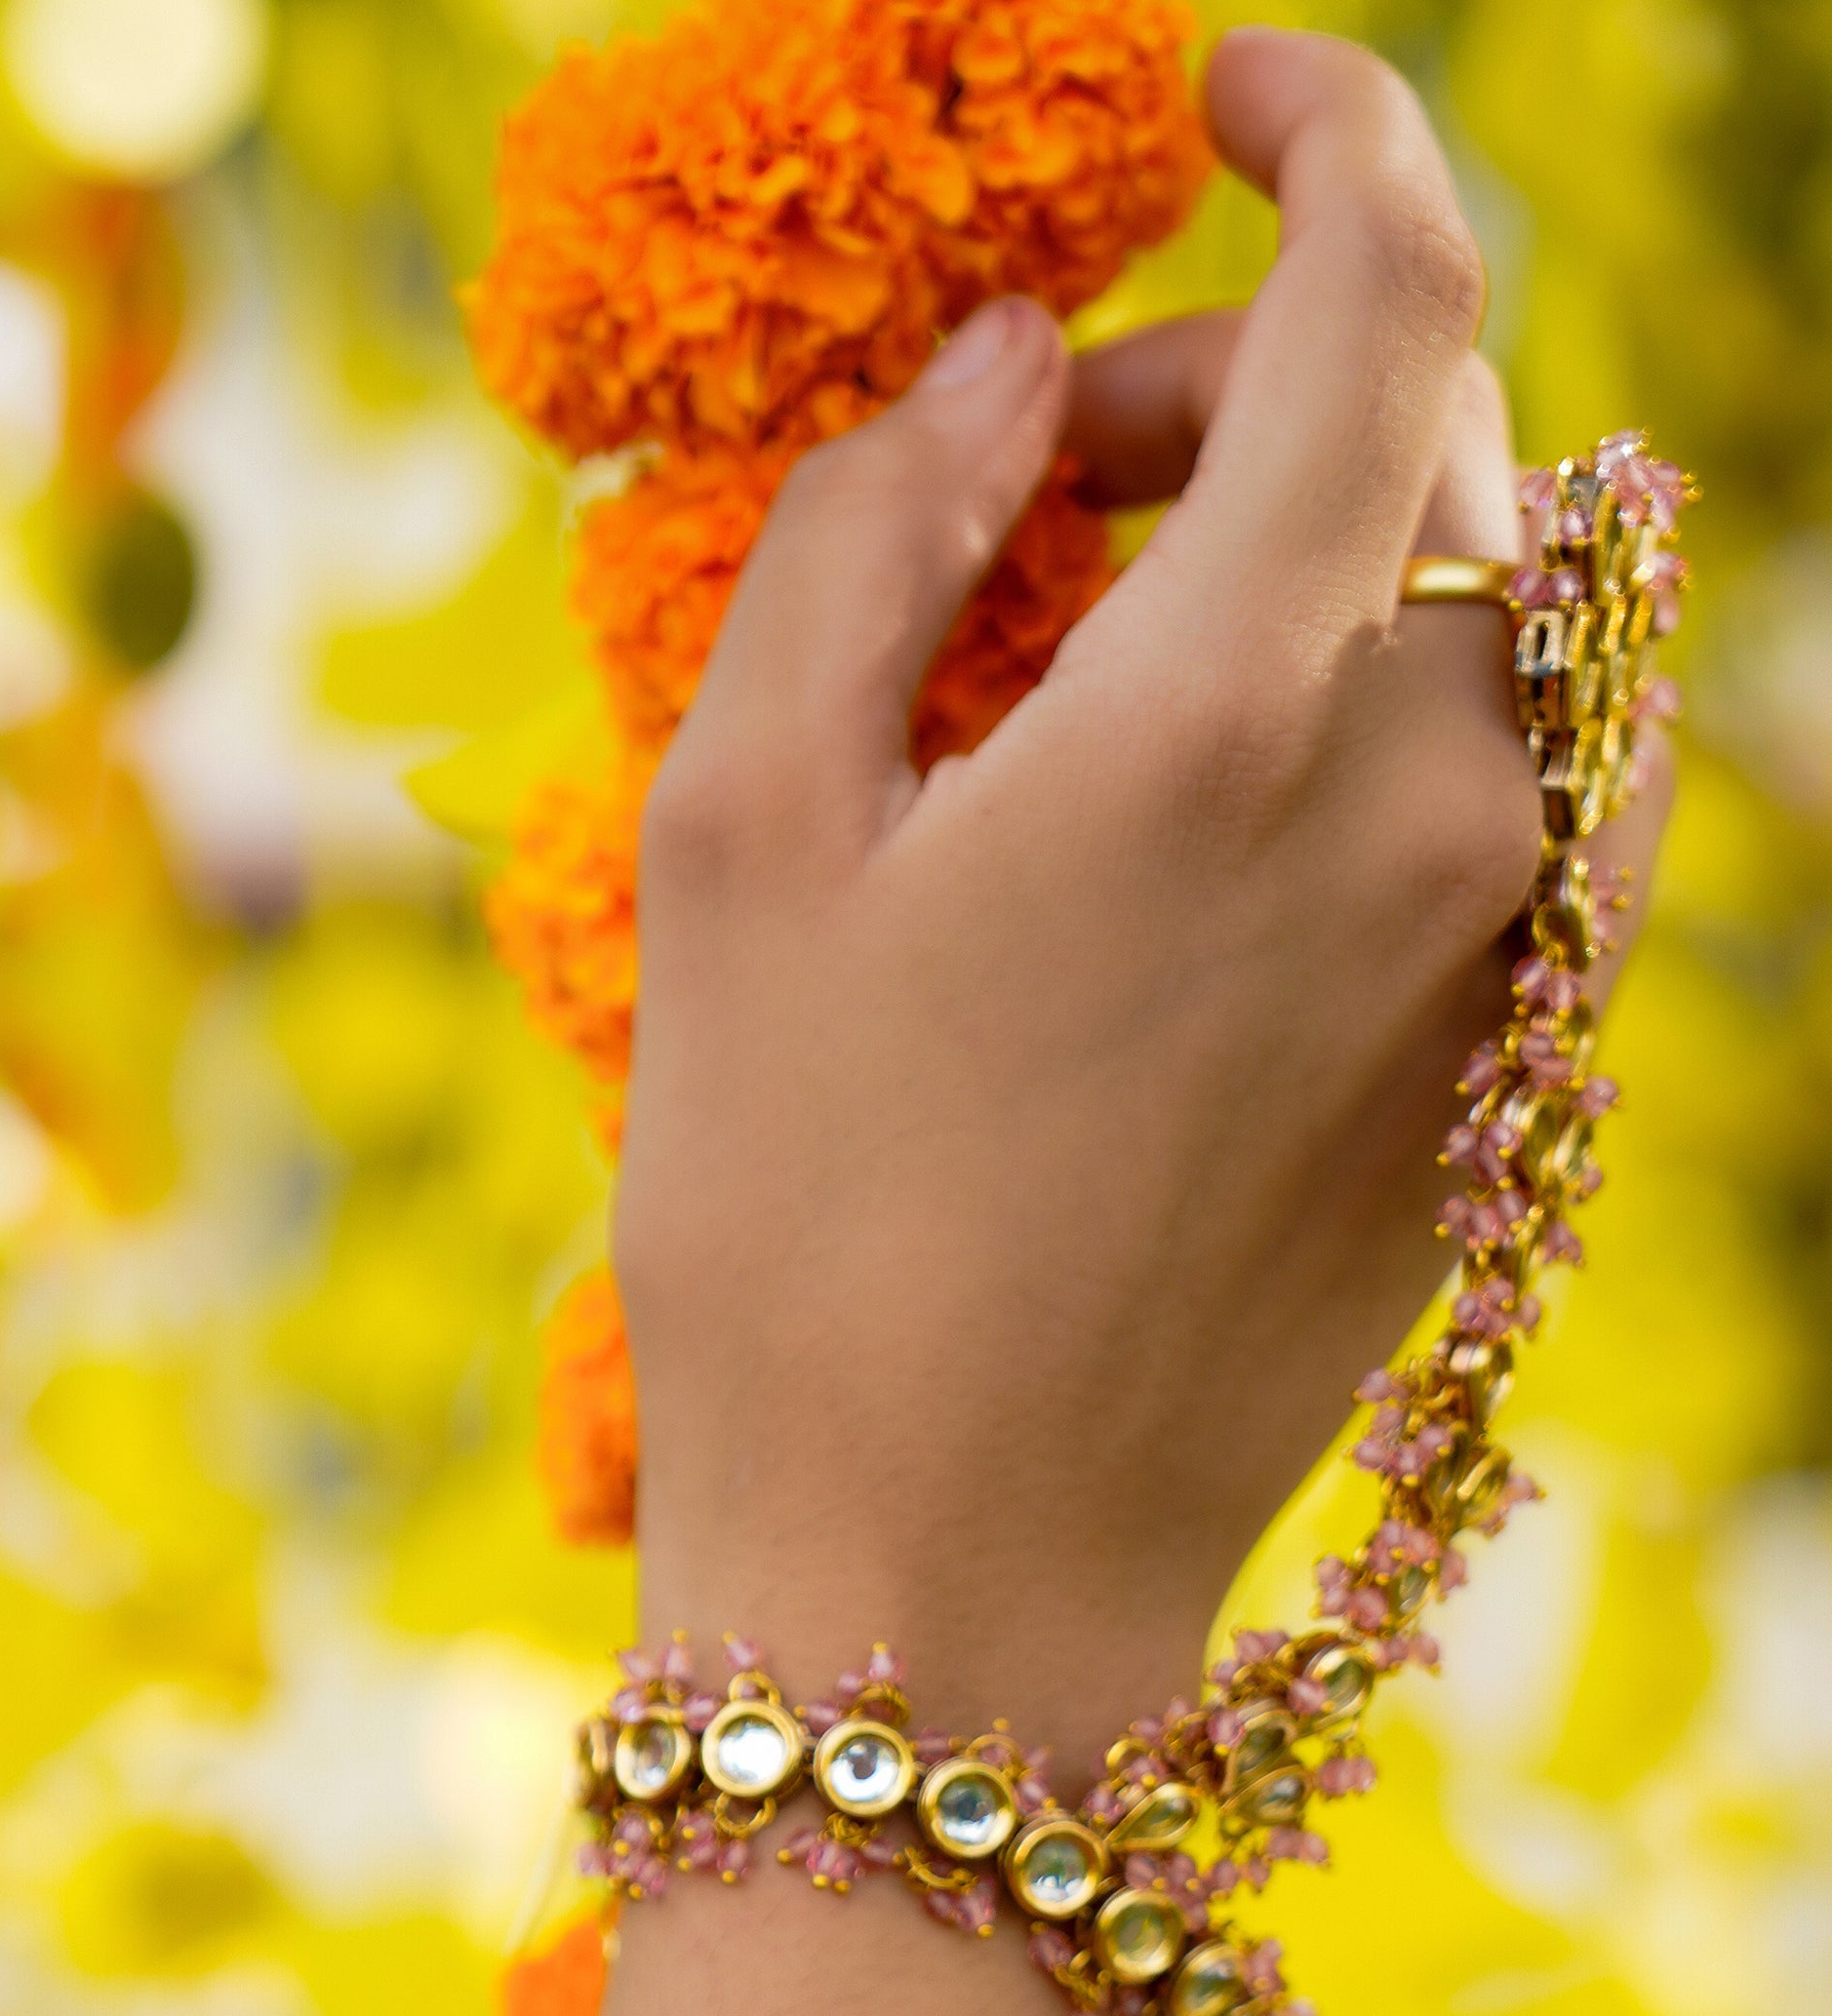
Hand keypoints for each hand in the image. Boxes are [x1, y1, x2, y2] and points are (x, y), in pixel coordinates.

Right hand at [613, 26, 1662, 1772]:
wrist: (950, 1595)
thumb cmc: (795, 1243)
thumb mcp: (740, 851)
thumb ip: (875, 540)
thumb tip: (1009, 368)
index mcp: (1238, 715)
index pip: (1397, 283)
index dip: (1330, 132)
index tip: (1226, 107)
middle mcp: (1442, 806)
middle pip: (1441, 446)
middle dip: (1253, 386)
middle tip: (1042, 485)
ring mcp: (1515, 952)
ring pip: (1512, 613)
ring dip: (1350, 557)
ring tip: (1146, 658)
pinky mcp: (1519, 1072)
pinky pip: (1545, 784)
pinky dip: (1423, 709)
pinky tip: (1251, 801)